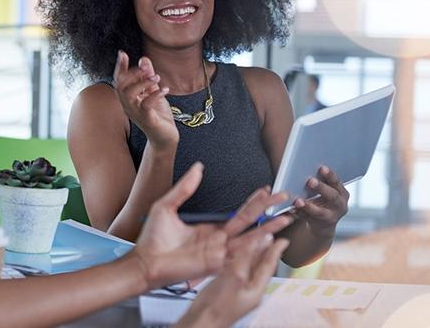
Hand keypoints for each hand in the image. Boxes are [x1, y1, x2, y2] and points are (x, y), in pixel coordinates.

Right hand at [113, 50, 177, 147]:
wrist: (166, 137)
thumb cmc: (158, 115)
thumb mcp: (153, 91)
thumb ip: (148, 76)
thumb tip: (144, 58)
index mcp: (128, 98)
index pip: (118, 81)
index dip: (119, 67)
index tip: (122, 53)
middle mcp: (128, 106)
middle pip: (120, 86)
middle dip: (132, 73)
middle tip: (146, 67)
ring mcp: (136, 113)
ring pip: (129, 95)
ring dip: (142, 82)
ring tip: (157, 77)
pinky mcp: (147, 120)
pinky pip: (146, 105)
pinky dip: (155, 95)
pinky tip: (165, 89)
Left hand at [132, 164, 293, 289]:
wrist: (143, 261)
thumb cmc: (152, 238)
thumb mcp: (167, 205)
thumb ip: (185, 187)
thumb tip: (198, 166)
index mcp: (210, 228)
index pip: (238, 213)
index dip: (253, 201)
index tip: (267, 189)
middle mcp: (218, 240)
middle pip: (249, 222)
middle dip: (267, 209)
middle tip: (284, 197)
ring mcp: (218, 253)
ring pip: (249, 238)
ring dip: (268, 227)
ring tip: (286, 217)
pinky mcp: (214, 264)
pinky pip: (237, 254)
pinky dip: (253, 246)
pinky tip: (267, 237)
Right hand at [178, 236, 289, 327]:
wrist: (201, 321)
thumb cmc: (218, 305)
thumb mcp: (234, 277)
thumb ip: (246, 259)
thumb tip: (258, 242)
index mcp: (256, 289)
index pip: (269, 266)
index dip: (275, 251)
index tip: (284, 240)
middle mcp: (250, 289)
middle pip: (260, 266)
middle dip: (266, 251)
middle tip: (270, 237)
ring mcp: (238, 290)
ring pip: (249, 268)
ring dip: (252, 254)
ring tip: (255, 242)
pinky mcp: (227, 289)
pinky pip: (237, 271)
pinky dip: (239, 260)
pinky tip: (235, 256)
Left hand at [293, 166, 348, 237]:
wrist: (324, 223)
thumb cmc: (322, 198)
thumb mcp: (327, 190)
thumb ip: (321, 181)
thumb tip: (305, 166)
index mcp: (342, 193)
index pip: (336, 182)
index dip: (330, 175)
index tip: (321, 167)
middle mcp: (340, 205)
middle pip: (332, 196)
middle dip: (321, 188)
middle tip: (310, 181)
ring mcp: (331, 217)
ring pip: (320, 211)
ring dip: (308, 206)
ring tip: (297, 201)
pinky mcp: (320, 224)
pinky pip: (308, 218)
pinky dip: (299, 213)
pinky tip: (291, 209)